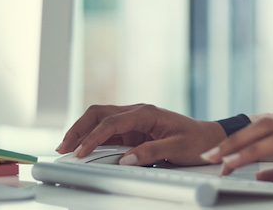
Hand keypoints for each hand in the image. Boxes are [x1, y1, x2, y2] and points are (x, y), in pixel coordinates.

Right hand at [58, 103, 225, 165]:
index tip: (81, 152)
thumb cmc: (197, 140)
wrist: (209, 138)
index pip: (112, 122)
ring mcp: (134, 122)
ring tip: (66, 149)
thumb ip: (152, 153)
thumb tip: (126, 160)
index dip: (93, 137)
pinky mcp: (133, 132)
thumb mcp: (177, 148)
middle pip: (99, 113)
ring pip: (100, 121)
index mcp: (147, 112)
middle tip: (63, 147)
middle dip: (78, 128)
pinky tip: (83, 150)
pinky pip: (108, 133)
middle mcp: (137, 113)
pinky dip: (92, 139)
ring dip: (82, 133)